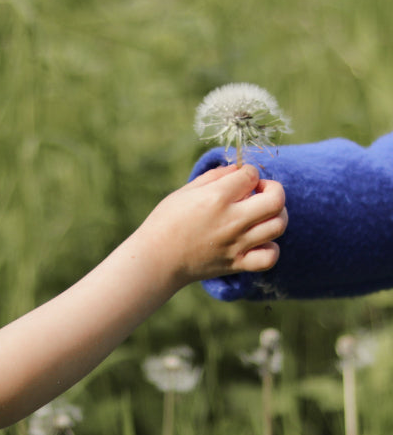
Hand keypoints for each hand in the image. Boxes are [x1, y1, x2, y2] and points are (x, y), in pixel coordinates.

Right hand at [137, 164, 286, 289]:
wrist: (156, 259)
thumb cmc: (165, 222)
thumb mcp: (184, 192)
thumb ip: (213, 178)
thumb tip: (237, 170)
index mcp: (216, 198)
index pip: (251, 175)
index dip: (248, 173)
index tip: (240, 179)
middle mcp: (232, 220)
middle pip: (276, 200)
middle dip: (274, 189)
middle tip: (260, 191)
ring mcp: (237, 243)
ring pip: (278, 225)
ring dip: (275, 215)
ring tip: (261, 214)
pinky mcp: (237, 263)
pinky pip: (270, 256)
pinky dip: (270, 247)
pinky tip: (258, 241)